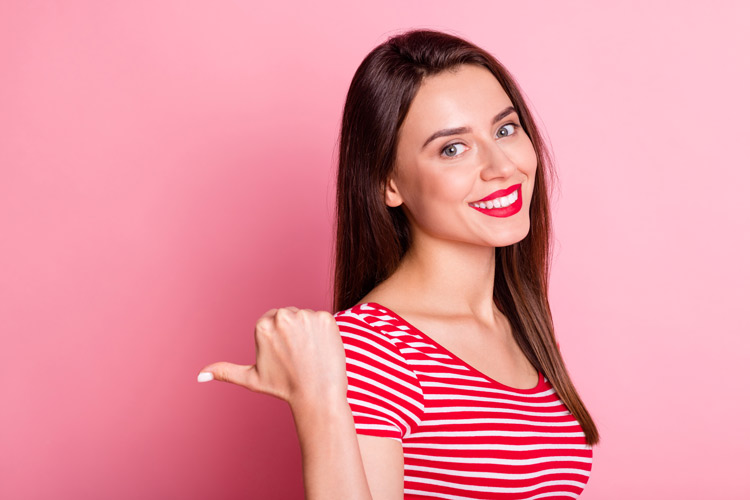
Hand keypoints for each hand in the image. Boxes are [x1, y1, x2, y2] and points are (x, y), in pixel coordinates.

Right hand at [197, 307, 347, 409]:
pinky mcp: (327, 318)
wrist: (318, 395)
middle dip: (293, 332)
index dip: (279, 338)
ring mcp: (307, 316)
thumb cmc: (284, 387)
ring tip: (309, 354)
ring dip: (309, 331)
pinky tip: (322, 349)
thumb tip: (199, 375)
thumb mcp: (251, 379)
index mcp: (263, 325)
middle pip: (289, 315)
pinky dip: (324, 333)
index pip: (272, 320)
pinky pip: (323, 321)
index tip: (284, 355)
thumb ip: (226, 372)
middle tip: (297, 356)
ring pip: (306, 318)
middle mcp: (283, 316)